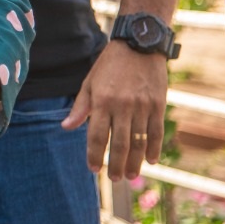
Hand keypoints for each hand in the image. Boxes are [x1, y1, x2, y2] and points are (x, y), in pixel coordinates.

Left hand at [62, 42, 167, 178]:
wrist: (138, 44)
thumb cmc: (109, 65)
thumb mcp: (90, 82)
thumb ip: (80, 107)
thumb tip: (66, 127)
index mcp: (102, 100)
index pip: (96, 135)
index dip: (94, 154)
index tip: (92, 169)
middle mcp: (122, 105)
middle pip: (118, 143)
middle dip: (115, 164)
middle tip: (113, 179)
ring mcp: (142, 106)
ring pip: (138, 141)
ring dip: (134, 162)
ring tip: (129, 175)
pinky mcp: (158, 105)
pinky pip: (156, 132)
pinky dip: (154, 149)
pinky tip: (150, 161)